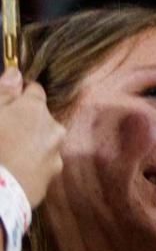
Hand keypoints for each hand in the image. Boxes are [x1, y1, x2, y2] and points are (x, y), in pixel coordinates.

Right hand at [0, 69, 63, 205]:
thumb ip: (4, 93)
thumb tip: (15, 73)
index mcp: (36, 109)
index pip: (35, 91)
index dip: (21, 93)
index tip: (9, 100)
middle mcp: (54, 129)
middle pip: (41, 118)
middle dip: (26, 122)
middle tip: (3, 131)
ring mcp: (55, 154)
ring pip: (43, 142)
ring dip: (30, 143)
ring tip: (7, 154)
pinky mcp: (52, 176)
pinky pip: (41, 163)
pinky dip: (30, 163)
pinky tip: (13, 170)